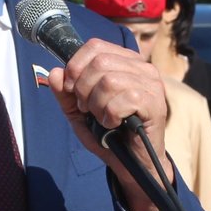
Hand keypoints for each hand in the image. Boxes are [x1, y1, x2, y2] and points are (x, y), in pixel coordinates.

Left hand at [46, 39, 170, 210]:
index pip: (95, 46)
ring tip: (103, 118)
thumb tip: (55, 73)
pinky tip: (115, 124)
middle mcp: (142, 67)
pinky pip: (124, 99)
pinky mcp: (156, 103)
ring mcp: (152, 84)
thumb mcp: (79, 112)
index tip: (72, 90)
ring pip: (109, 81)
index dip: (76, 66)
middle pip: (99, 62)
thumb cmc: (109, 134)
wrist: (131, 164)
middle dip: (84, 89)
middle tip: (89, 109)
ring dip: (98, 105)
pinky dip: (111, 115)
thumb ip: (65, 93)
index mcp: (125, 62)